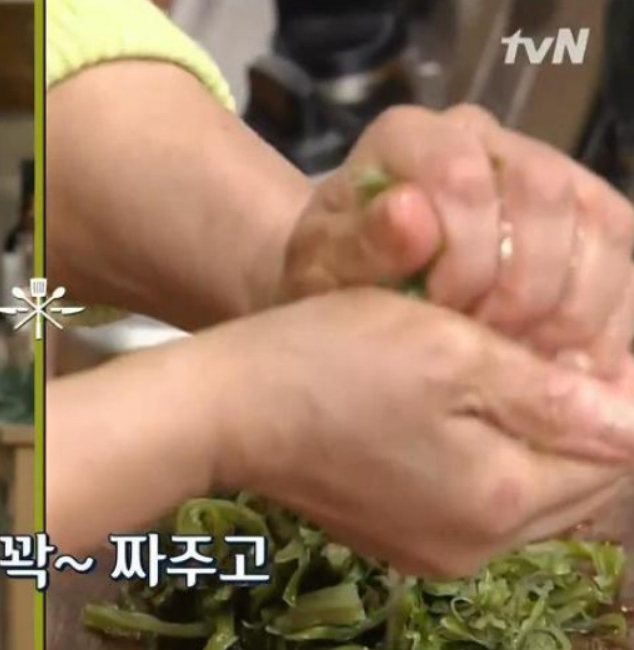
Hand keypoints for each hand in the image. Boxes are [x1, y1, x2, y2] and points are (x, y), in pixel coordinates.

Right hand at [206, 288, 633, 576]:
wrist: (221, 409)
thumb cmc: (326, 361)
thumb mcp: (446, 351)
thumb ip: (551, 392)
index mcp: (497, 499)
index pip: (615, 453)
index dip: (616, 387)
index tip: (585, 331)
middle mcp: (473, 545)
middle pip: (577, 485)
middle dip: (584, 419)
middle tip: (556, 346)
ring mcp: (431, 549)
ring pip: (528, 495)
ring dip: (536, 438)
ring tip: (509, 372)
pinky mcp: (397, 539)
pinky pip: (478, 503)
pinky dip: (490, 459)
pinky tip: (461, 411)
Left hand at [281, 104, 633, 377]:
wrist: (355, 285)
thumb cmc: (337, 273)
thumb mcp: (325, 266)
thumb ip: (359, 243)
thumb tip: (411, 214)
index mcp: (410, 136)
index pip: (462, 172)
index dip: (464, 250)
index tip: (441, 307)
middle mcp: (483, 138)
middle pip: (545, 189)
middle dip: (524, 281)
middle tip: (493, 339)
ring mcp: (540, 168)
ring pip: (599, 222)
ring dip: (573, 303)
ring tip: (531, 356)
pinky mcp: (584, 214)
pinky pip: (625, 255)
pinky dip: (607, 316)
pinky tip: (571, 359)